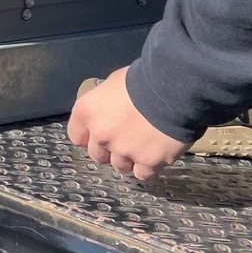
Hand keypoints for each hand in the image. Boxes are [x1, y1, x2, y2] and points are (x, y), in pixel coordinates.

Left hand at [67, 67, 187, 179]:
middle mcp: (101, 135)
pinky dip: (149, 167)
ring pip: (120, 166)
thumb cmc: (145, 78)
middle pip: (98, 154)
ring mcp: (123, 150)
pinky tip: (157, 156)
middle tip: (126, 139)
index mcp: (88, 112)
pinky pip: (143, 174)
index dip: (89, 137)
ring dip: (130, 159)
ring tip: (144, 146)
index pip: (77, 135)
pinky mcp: (148, 162)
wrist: (174, 90)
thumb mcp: (115, 83)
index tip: (99, 135)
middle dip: (110, 149)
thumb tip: (111, 108)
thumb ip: (106, 102)